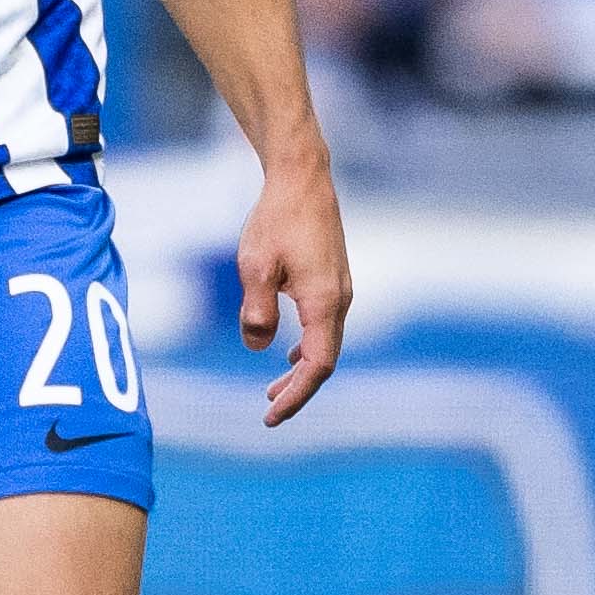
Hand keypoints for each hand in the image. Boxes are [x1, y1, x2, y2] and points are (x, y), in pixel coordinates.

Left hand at [238, 143, 351, 424]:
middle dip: (298, 389)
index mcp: (324, 303)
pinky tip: (287, 352)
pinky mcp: (333, 279)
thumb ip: (256, 311)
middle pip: (324, 360)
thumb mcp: (254, 266)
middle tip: (268, 411)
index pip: (317, 366)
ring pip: (325, 343)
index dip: (296, 395)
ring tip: (273, 389)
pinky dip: (306, 346)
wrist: (302, 178)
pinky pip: (324, 326)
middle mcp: (340, 301)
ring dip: (301, 368)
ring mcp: (340, 289)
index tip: (271, 416)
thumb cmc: (276, 219)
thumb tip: (259, 347)